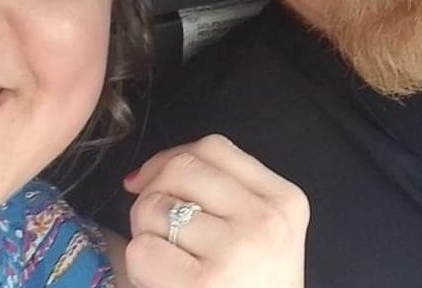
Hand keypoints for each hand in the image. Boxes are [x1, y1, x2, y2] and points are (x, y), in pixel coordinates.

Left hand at [123, 134, 308, 287]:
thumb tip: (136, 177)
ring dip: (145, 235)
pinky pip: (142, 249)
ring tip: (169, 263)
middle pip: (181, 169)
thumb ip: (218, 191)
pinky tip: (165, 283)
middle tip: (156, 229)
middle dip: (152, 193)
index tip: (149, 183)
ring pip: (154, 207)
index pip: (214, 147)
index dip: (170, 158)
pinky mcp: (202, 284)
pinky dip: (141, 267)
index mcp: (285, 200)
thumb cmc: (250, 287)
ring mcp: (237, 251)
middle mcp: (266, 220)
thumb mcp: (260, 231)